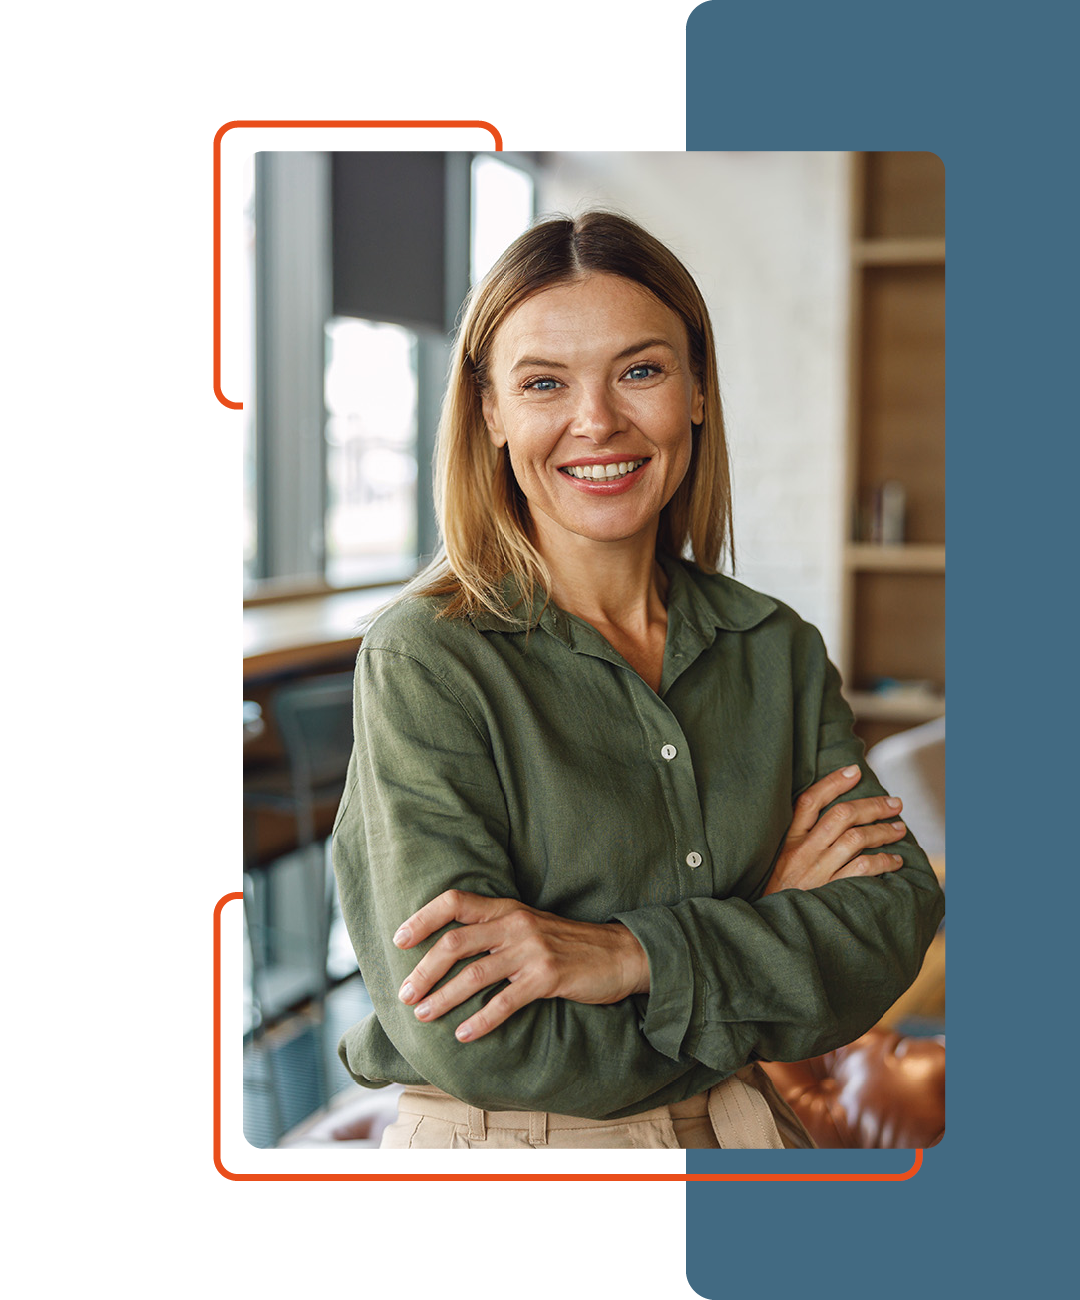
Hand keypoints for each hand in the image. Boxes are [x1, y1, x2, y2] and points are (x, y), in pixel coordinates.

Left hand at [392, 891, 649, 1042]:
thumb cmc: (567, 943)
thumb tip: (447, 948)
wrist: (620, 954)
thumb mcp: (529, 924)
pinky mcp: (548, 978)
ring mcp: (532, 951)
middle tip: (405, 994)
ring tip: (424, 1015)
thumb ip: (494, 930)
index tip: (399, 940)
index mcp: (507, 908)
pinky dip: (481, 1020)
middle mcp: (516, 924)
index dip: (423, 918)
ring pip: (474, 974)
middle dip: (424, 970)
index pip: (455, 901)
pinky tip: (464, 1034)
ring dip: (444, 998)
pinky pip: (505, 1001)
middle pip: (455, 942)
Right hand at [763, 764, 907, 895]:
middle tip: (894, 803)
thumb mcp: (779, 859)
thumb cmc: (779, 890)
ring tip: (899, 829)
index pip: (810, 800)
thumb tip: (835, 817)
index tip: (855, 771)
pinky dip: (883, 861)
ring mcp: (817, 871)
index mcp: (789, 839)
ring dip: (883, 831)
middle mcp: (803, 851)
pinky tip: (895, 860)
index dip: (833, 782)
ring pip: (856, 839)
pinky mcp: (830, 892)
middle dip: (873, 805)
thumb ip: (801, 839)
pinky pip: (863, 869)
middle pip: (842, 815)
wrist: (771, 927)